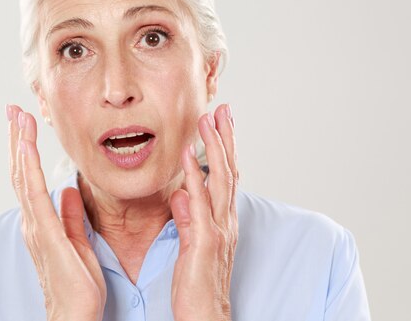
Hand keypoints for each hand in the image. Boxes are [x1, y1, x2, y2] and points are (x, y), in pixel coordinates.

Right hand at [6, 105, 105, 320]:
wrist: (75, 314)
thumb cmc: (77, 286)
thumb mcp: (78, 243)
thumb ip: (71, 217)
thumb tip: (69, 192)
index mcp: (42, 223)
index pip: (30, 180)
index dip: (27, 152)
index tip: (25, 126)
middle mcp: (33, 222)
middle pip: (21, 172)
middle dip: (17, 140)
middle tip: (14, 111)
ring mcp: (36, 226)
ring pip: (23, 177)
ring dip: (20, 145)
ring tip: (18, 118)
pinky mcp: (45, 232)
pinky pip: (33, 192)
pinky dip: (28, 166)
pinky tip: (26, 146)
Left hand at [169, 104, 238, 320]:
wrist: (204, 314)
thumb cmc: (196, 283)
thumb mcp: (191, 244)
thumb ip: (188, 217)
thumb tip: (182, 193)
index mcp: (222, 220)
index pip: (226, 177)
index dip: (224, 148)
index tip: (220, 123)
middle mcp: (225, 220)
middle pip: (229, 170)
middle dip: (225, 138)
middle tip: (223, 109)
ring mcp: (218, 228)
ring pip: (220, 179)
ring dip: (214, 147)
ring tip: (208, 119)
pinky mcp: (205, 239)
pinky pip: (200, 202)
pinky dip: (195, 176)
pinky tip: (187, 155)